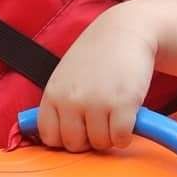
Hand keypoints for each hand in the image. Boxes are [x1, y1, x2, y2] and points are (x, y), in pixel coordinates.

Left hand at [36, 5, 156, 152]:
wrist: (125, 30)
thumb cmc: (95, 55)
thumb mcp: (65, 76)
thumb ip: (58, 103)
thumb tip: (53, 138)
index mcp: (53, 93)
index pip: (49, 136)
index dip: (65, 138)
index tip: (78, 130)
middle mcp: (70, 100)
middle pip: (75, 145)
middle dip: (89, 139)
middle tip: (99, 120)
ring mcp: (96, 102)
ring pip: (100, 144)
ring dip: (110, 135)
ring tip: (113, 113)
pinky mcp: (122, 104)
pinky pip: (121, 139)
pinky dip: (126, 134)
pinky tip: (127, 115)